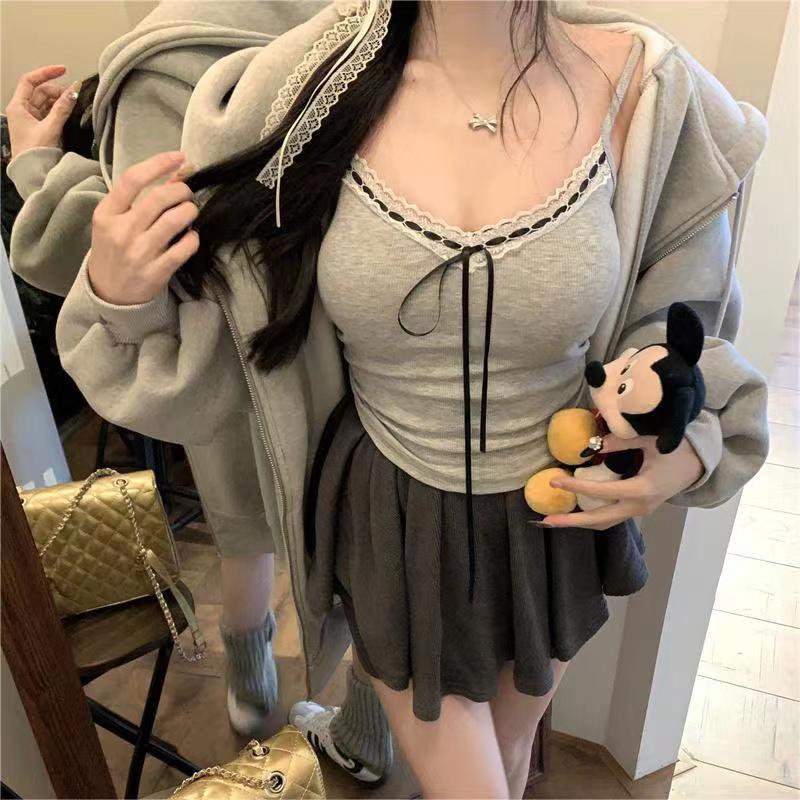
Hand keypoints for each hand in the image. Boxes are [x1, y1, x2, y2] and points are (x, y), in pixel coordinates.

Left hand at [5, 65, 78, 157]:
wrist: (31, 174)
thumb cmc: (34, 152)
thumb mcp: (50, 128)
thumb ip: (63, 108)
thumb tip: (75, 90)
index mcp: (17, 106)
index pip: (30, 80)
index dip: (46, 73)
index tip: (63, 70)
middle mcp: (22, 110)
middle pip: (40, 92)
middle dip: (57, 90)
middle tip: (74, 95)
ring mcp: (30, 120)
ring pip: (45, 103)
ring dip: (59, 101)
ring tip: (73, 104)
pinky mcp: (38, 129)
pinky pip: (49, 113)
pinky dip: (58, 111)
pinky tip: (68, 112)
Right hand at [88, 151, 198, 304]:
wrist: (109, 292)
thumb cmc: (114, 249)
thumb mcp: (116, 221)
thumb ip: (140, 198)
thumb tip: (175, 174)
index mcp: (106, 213)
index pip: (133, 179)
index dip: (160, 164)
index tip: (180, 157)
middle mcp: (122, 231)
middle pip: (159, 198)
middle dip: (182, 190)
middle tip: (187, 193)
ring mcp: (139, 253)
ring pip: (175, 220)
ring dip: (190, 211)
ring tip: (190, 211)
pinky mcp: (156, 272)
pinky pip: (184, 249)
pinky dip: (193, 238)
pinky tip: (191, 236)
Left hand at [541, 433, 703, 529]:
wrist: (699, 465)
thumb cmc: (677, 450)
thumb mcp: (651, 441)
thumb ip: (622, 442)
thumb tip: (593, 445)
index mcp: (642, 490)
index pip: (601, 492)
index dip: (576, 487)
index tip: (554, 481)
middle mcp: (639, 506)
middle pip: (599, 520)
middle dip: (572, 521)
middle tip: (546, 519)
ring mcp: (639, 511)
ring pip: (604, 522)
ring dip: (579, 521)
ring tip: (554, 519)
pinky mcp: (637, 509)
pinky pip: (610, 515)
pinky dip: (590, 514)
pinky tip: (574, 509)